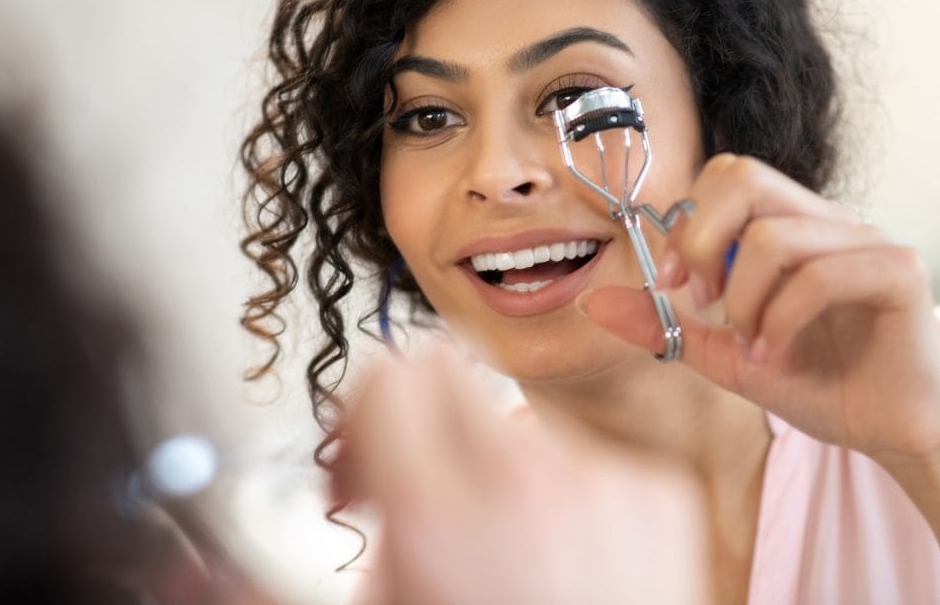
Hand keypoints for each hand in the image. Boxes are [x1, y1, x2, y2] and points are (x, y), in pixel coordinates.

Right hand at [343, 350, 706, 604]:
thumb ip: (335, 550)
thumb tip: (279, 517)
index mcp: (440, 520)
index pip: (388, 375)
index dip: (359, 414)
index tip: (362, 466)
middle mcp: (526, 481)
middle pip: (448, 372)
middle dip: (419, 422)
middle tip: (418, 488)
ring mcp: (605, 480)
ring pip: (516, 424)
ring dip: (496, 474)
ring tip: (510, 562)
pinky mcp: (660, 493)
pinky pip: (586, 456)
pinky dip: (566, 497)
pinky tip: (569, 567)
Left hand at [584, 153, 939, 466]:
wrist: (891, 433)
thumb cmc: (817, 384)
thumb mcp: (723, 354)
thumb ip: (663, 326)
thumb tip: (593, 302)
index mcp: (790, 226)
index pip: (725, 177)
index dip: (686, 226)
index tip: (675, 286)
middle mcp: (828, 221)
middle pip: (744, 177)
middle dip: (702, 241)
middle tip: (706, 301)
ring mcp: (868, 240)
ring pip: (775, 235)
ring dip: (743, 300)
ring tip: (750, 343)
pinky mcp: (901, 271)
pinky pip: (823, 273)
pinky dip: (782, 319)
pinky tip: (775, 355)